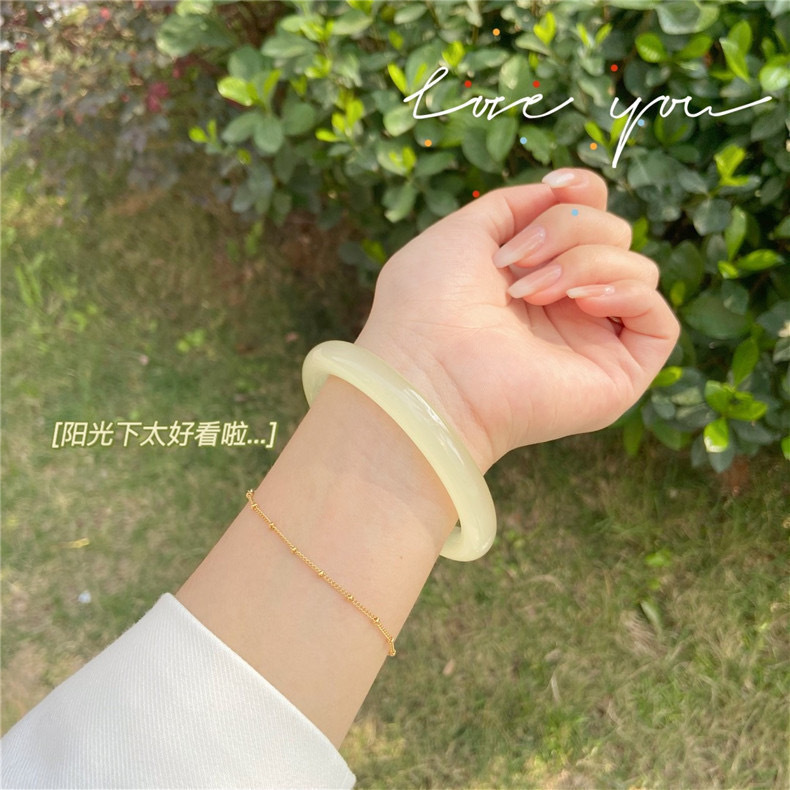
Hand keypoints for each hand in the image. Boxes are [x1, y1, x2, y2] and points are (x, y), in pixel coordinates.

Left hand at [356, 169, 679, 470]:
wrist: (425, 371)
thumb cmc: (429, 305)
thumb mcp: (465, 232)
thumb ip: (515, 206)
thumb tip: (560, 194)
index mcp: (535, 274)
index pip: (590, 217)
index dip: (583, 193)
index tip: (554, 187)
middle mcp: (567, 307)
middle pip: (614, 235)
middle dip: (568, 229)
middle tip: (516, 262)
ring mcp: (593, 342)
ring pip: (638, 269)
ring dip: (585, 263)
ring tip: (530, 294)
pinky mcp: (618, 375)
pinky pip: (661, 320)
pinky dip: (628, 294)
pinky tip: (581, 302)